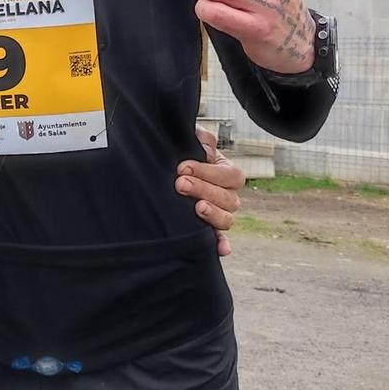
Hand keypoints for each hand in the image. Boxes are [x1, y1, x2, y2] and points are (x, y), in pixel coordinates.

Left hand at [176, 127, 242, 255]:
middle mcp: (227, 196)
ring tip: (196, 208)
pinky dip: (222, 244)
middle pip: (227, 198)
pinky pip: (219, 240)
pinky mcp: (207, 230)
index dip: (208, 172)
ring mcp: (219, 215)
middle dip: (204, 190)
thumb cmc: (179, 154)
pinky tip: (222, 249)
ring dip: (213, 214)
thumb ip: (200, 140)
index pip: (228, 175)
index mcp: (226, 173)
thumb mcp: (189, 141)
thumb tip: (206, 149)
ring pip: (226, 219)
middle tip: (180, 184)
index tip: (182, 167)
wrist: (160, 171)